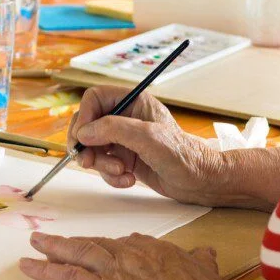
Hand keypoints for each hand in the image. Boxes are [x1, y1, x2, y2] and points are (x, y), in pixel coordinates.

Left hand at [20, 232, 225, 279]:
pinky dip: (52, 275)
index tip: (95, 251)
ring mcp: (114, 271)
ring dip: (52, 252)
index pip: (120, 245)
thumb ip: (199, 258)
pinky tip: (36, 271)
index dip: (103, 249)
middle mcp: (127, 254)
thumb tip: (205, 253)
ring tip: (32, 251)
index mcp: (148, 248)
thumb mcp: (202, 266)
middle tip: (44, 240)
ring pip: (77, 256)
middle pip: (91, 246)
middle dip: (66, 244)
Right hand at [67, 86, 224, 205]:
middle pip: (88, 124)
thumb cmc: (181, 154)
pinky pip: (103, 165)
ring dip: (101, 164)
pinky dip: (110, 176)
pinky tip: (128, 180)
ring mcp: (123, 139)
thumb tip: (83, 132)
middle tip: (88, 161)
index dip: (84, 117)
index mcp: (132, 100)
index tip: (82, 138)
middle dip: (87, 145)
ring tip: (121, 172)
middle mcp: (125, 117)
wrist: (197, 181)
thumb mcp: (147, 137)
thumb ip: (113, 129)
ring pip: (92, 147)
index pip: (94, 98)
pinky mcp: (124, 158)